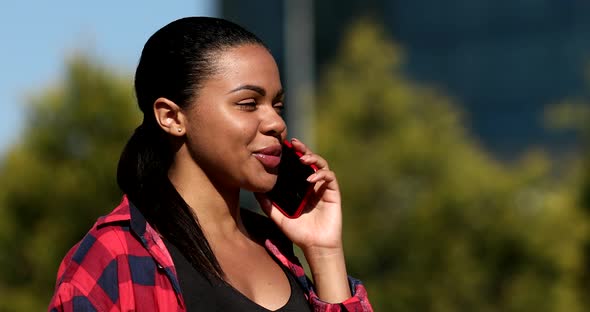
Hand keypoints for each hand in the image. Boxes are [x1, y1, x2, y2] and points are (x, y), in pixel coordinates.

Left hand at [255, 138, 351, 301]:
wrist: (315, 246)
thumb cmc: (298, 233)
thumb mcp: (278, 216)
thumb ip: (267, 204)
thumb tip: (252, 190)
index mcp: (300, 187)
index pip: (296, 166)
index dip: (292, 155)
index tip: (283, 146)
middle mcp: (312, 185)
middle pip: (309, 161)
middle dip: (303, 150)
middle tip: (293, 143)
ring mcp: (323, 188)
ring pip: (321, 165)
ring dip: (312, 158)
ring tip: (302, 159)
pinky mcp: (333, 193)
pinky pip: (329, 177)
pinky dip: (320, 174)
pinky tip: (311, 179)